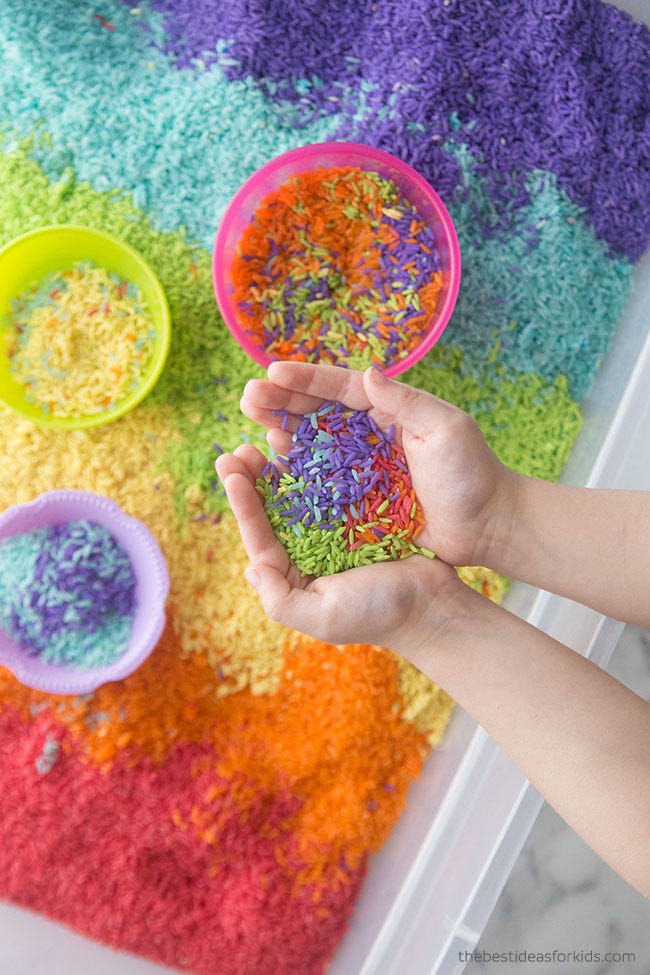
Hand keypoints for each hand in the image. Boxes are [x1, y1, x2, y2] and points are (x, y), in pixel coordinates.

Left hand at [215, 444, 461, 653]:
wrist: (432, 604)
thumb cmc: (377, 614)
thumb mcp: (324, 617)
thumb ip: (281, 600)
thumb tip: (250, 569)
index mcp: (294, 575)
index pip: (261, 538)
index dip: (244, 505)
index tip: (230, 472)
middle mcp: (308, 551)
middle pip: (273, 512)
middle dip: (253, 480)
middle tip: (238, 450)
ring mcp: (334, 531)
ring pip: (299, 494)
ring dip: (280, 468)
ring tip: (262, 439)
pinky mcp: (359, 514)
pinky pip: (333, 486)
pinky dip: (317, 466)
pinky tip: (305, 444)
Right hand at [239, 361, 518, 567]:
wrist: (487, 527)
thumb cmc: (472, 474)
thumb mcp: (445, 429)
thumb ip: (405, 402)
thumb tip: (367, 374)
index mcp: (390, 411)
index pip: (341, 388)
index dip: (305, 380)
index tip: (272, 372)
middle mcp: (370, 435)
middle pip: (318, 413)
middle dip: (282, 402)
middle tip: (249, 398)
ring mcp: (361, 468)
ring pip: (313, 445)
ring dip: (283, 434)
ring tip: (256, 428)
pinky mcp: (358, 500)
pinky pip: (320, 484)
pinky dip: (295, 475)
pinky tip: (274, 469)